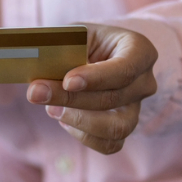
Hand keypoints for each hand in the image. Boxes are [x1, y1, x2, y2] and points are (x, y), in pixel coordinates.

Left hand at [26, 23, 157, 154]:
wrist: (87, 55)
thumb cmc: (79, 43)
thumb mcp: (71, 36)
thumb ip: (59, 53)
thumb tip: (38, 80)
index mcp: (139, 50)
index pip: (124, 69)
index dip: (96, 78)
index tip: (68, 81)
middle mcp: (144, 81)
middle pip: (113, 98)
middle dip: (72, 99)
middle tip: (37, 93)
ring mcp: (136, 108)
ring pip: (116, 128)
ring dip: (78, 122)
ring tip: (50, 108)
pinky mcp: (124, 128)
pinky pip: (109, 144)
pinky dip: (83, 135)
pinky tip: (63, 118)